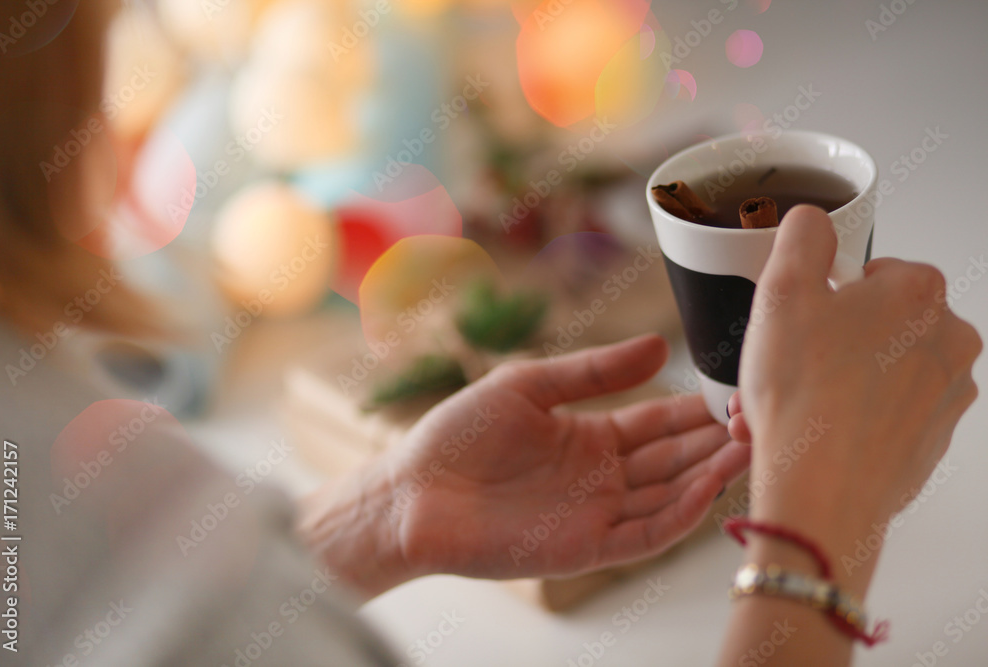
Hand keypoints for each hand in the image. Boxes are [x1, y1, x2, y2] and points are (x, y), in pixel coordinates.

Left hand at [387, 335, 749, 579]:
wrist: (414, 491)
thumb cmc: (458, 435)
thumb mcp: (529, 384)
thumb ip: (594, 371)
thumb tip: (658, 343)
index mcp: (590, 436)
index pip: (658, 423)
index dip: (696, 410)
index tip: (734, 391)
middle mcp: (602, 477)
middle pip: (674, 460)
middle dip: (715, 441)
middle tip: (757, 418)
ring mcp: (596, 514)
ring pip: (669, 497)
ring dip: (709, 475)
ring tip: (748, 447)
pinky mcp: (585, 548)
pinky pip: (644, 534)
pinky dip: (680, 515)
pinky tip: (707, 487)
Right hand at [733, 205, 980, 587]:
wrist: (822, 491)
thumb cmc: (805, 397)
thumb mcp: (781, 289)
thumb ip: (802, 237)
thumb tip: (813, 222)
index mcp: (921, 293)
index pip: (868, 274)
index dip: (821, 298)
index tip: (796, 323)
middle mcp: (949, 342)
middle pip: (870, 327)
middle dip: (818, 347)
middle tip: (778, 369)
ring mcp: (944, 396)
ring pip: (870, 374)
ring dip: (821, 385)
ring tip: (775, 408)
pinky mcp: (930, 442)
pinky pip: (878, 417)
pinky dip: (840, 421)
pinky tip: (801, 434)